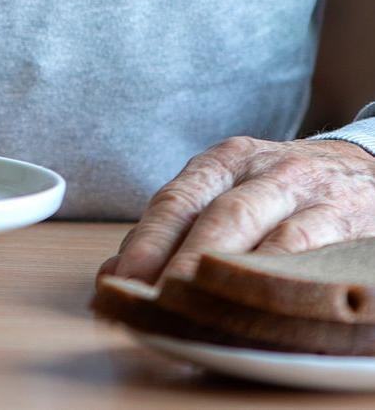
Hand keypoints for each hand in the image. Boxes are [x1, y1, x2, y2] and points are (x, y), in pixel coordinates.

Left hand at [96, 135, 374, 283]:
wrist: (365, 165)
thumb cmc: (285, 192)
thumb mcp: (235, 191)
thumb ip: (183, 228)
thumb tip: (116, 275)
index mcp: (222, 162)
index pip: (174, 201)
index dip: (145, 243)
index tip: (118, 282)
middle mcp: (257, 169)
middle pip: (211, 215)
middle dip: (177, 261)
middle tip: (150, 300)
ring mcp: (301, 189)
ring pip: (253, 226)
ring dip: (219, 270)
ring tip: (193, 304)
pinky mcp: (340, 214)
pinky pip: (304, 243)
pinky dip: (276, 271)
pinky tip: (256, 298)